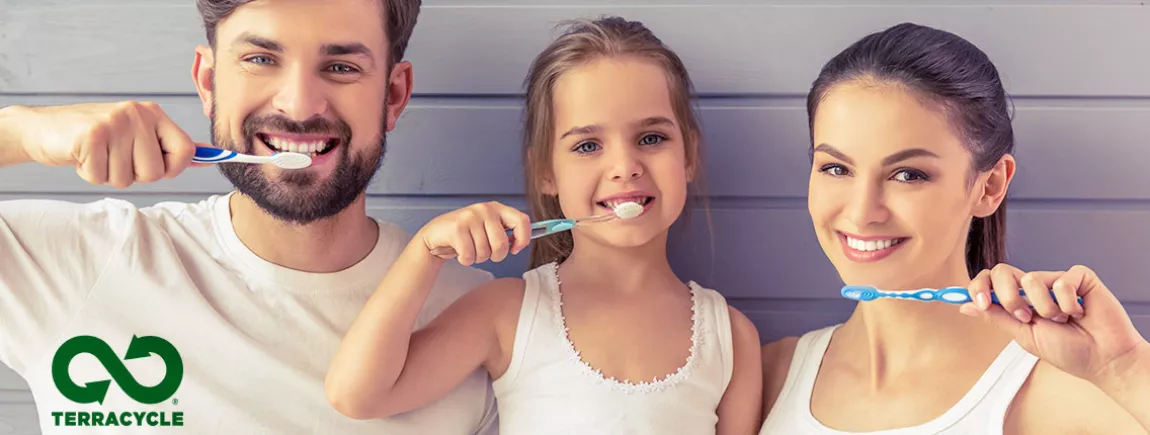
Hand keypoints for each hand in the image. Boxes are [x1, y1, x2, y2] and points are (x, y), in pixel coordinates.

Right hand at [13, 101, 206, 186]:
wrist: (43, 128)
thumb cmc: (95, 139)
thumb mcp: (135, 135)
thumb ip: (168, 146)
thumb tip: (210, 157)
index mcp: (153, 113)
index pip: (186, 151)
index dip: (172, 169)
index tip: (155, 166)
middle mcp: (137, 114)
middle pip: (155, 173)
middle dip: (134, 175)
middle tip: (114, 157)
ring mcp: (114, 123)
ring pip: (128, 179)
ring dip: (109, 175)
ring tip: (97, 155)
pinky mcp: (91, 136)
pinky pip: (102, 177)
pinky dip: (89, 174)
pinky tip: (82, 156)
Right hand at [416, 201, 531, 266]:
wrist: (436, 234)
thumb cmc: (466, 233)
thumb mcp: (488, 228)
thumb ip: (505, 232)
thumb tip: (521, 243)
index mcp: (497, 208)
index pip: (522, 221)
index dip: (523, 239)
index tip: (515, 249)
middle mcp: (485, 209)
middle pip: (502, 244)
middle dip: (495, 256)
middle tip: (485, 252)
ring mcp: (470, 217)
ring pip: (485, 252)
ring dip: (477, 258)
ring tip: (469, 248)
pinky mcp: (457, 228)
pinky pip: (469, 256)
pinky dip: (465, 260)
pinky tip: (460, 251)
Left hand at [962, 263, 1148, 384]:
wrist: (1102, 359)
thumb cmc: (1067, 350)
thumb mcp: (1024, 336)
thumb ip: (997, 317)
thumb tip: (964, 306)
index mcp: (1017, 300)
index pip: (989, 281)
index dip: (978, 287)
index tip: (978, 302)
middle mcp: (1034, 287)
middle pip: (1003, 271)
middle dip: (1008, 297)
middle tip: (1025, 317)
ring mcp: (1056, 280)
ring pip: (1031, 278)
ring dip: (1044, 307)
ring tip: (1061, 320)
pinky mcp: (1079, 277)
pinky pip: (1061, 280)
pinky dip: (1068, 303)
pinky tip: (1080, 312)